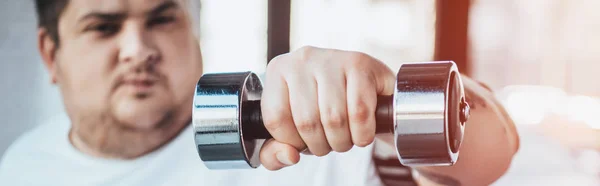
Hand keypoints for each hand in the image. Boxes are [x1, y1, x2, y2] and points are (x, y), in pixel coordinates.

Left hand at [258, 46, 395, 169]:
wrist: (367, 89)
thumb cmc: (322, 110)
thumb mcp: (292, 133)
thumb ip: (275, 154)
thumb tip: (289, 156)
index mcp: (278, 71)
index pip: (275, 118)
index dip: (293, 142)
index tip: (304, 141)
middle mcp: (302, 59)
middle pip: (307, 121)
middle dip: (320, 145)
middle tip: (329, 142)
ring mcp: (332, 58)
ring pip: (333, 118)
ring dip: (342, 142)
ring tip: (345, 137)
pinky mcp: (360, 63)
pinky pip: (360, 112)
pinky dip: (362, 133)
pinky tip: (361, 132)